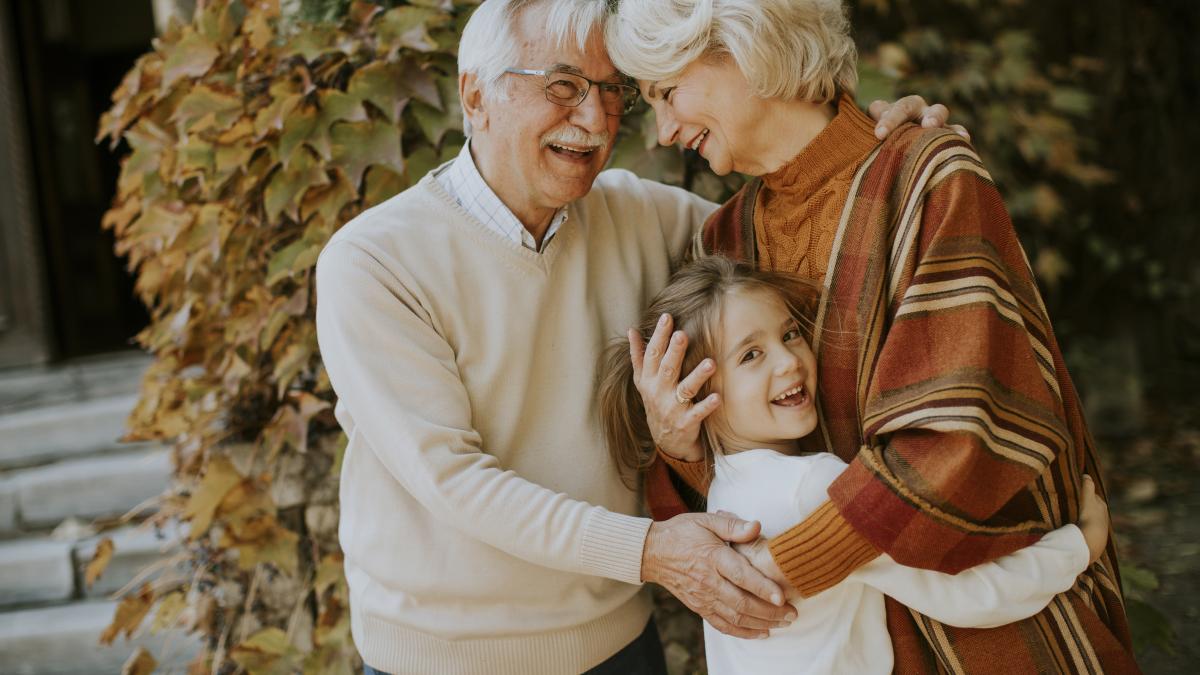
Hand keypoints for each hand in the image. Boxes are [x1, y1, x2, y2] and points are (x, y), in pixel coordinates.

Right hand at [628, 313, 719, 461]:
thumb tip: (631, 330)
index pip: (653, 354)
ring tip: (710, 363)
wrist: (665, 440)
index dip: (659, 336)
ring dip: (697, 376)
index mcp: (648, 380)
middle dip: (675, 351)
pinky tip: (717, 396)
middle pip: (667, 368)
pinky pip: (698, 413)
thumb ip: (639, 355)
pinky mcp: (686, 422)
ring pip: (685, 389)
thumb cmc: (656, 402)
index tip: (667, 317)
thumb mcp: (643, 381)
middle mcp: (658, 392)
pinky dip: (707, 406)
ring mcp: (672, 408)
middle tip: (682, 334)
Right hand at [642, 512, 796, 637]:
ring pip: (735, 617)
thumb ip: (733, 525)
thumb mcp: (707, 520)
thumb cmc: (683, 532)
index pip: (741, 576)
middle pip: (742, 602)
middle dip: (770, 612)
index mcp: (713, 557)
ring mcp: (703, 597)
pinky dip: (742, 632)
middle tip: (792, 614)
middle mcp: (708, 581)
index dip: (762, 587)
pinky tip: (760, 633)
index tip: (782, 596)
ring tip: (783, 624)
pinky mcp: (699, 607)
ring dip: (761, 623)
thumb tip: (757, 526)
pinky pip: (722, 625)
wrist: (653, 552)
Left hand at [868, 95, 969, 141]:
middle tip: (916, 125)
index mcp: (887, 109)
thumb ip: (864, 135)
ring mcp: (929, 118)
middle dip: (907, 115)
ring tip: (933, 125)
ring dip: (935, 116)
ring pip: (935, 111)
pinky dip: (958, 133)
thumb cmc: (878, 145)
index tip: (879, 134)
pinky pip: (953, 130)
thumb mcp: (868, 138)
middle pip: (908, 105)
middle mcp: (910, 109)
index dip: (886, 120)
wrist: (895, 148)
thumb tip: (856, 142)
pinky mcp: (944, 132)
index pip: (883, 108)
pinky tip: (963, 139)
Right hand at [1077, 474, 1109, 564]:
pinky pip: (1086, 530)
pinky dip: (1082, 527)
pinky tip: (1075, 528)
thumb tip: (1087, 475)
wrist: (1091, 540)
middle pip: (1094, 509)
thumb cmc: (1090, 518)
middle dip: (1087, 506)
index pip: (1095, 497)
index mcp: (1102, 507)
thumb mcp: (1087, 500)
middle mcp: (1103, 518)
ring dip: (1083, 517)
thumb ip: (1087, 487)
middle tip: (1075, 503)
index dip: (1088, 494)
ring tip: (1073, 516)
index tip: (1080, 492)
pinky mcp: (1093, 538)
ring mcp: (1099, 529)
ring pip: (1090, 520)